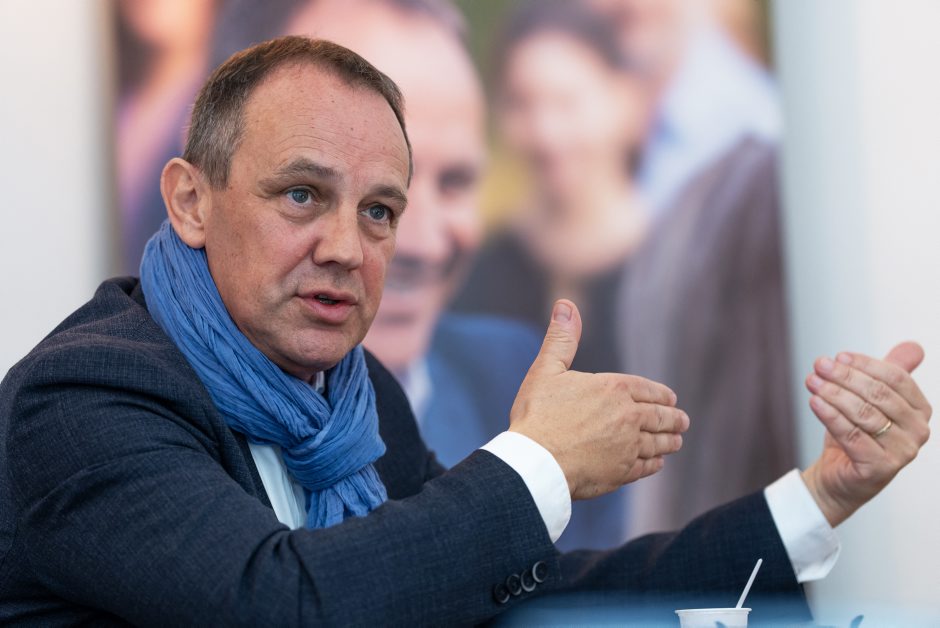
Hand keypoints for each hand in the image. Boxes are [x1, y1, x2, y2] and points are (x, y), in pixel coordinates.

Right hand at [509, 300, 689, 499]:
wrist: (536, 462)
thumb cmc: (537, 414)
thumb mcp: (546, 369)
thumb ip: (562, 338)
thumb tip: (565, 304)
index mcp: (613, 388)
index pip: (649, 390)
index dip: (662, 395)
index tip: (671, 399)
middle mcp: (628, 416)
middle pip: (660, 417)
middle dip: (673, 418)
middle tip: (683, 421)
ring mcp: (628, 446)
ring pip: (658, 443)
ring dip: (669, 441)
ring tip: (676, 442)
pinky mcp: (623, 472)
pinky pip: (647, 466)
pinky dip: (655, 463)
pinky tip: (657, 463)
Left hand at [802, 342, 931, 526]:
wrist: (838, 476)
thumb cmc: (856, 433)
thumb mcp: (872, 400)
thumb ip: (890, 373)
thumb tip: (914, 346)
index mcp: (920, 410)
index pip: (896, 378)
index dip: (865, 364)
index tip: (838, 356)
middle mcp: (918, 432)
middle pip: (878, 394)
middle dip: (845, 376)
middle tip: (819, 365)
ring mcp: (903, 452)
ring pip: (864, 414)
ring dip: (833, 393)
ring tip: (811, 381)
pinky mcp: (880, 468)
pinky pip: (852, 435)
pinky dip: (830, 416)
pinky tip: (814, 402)